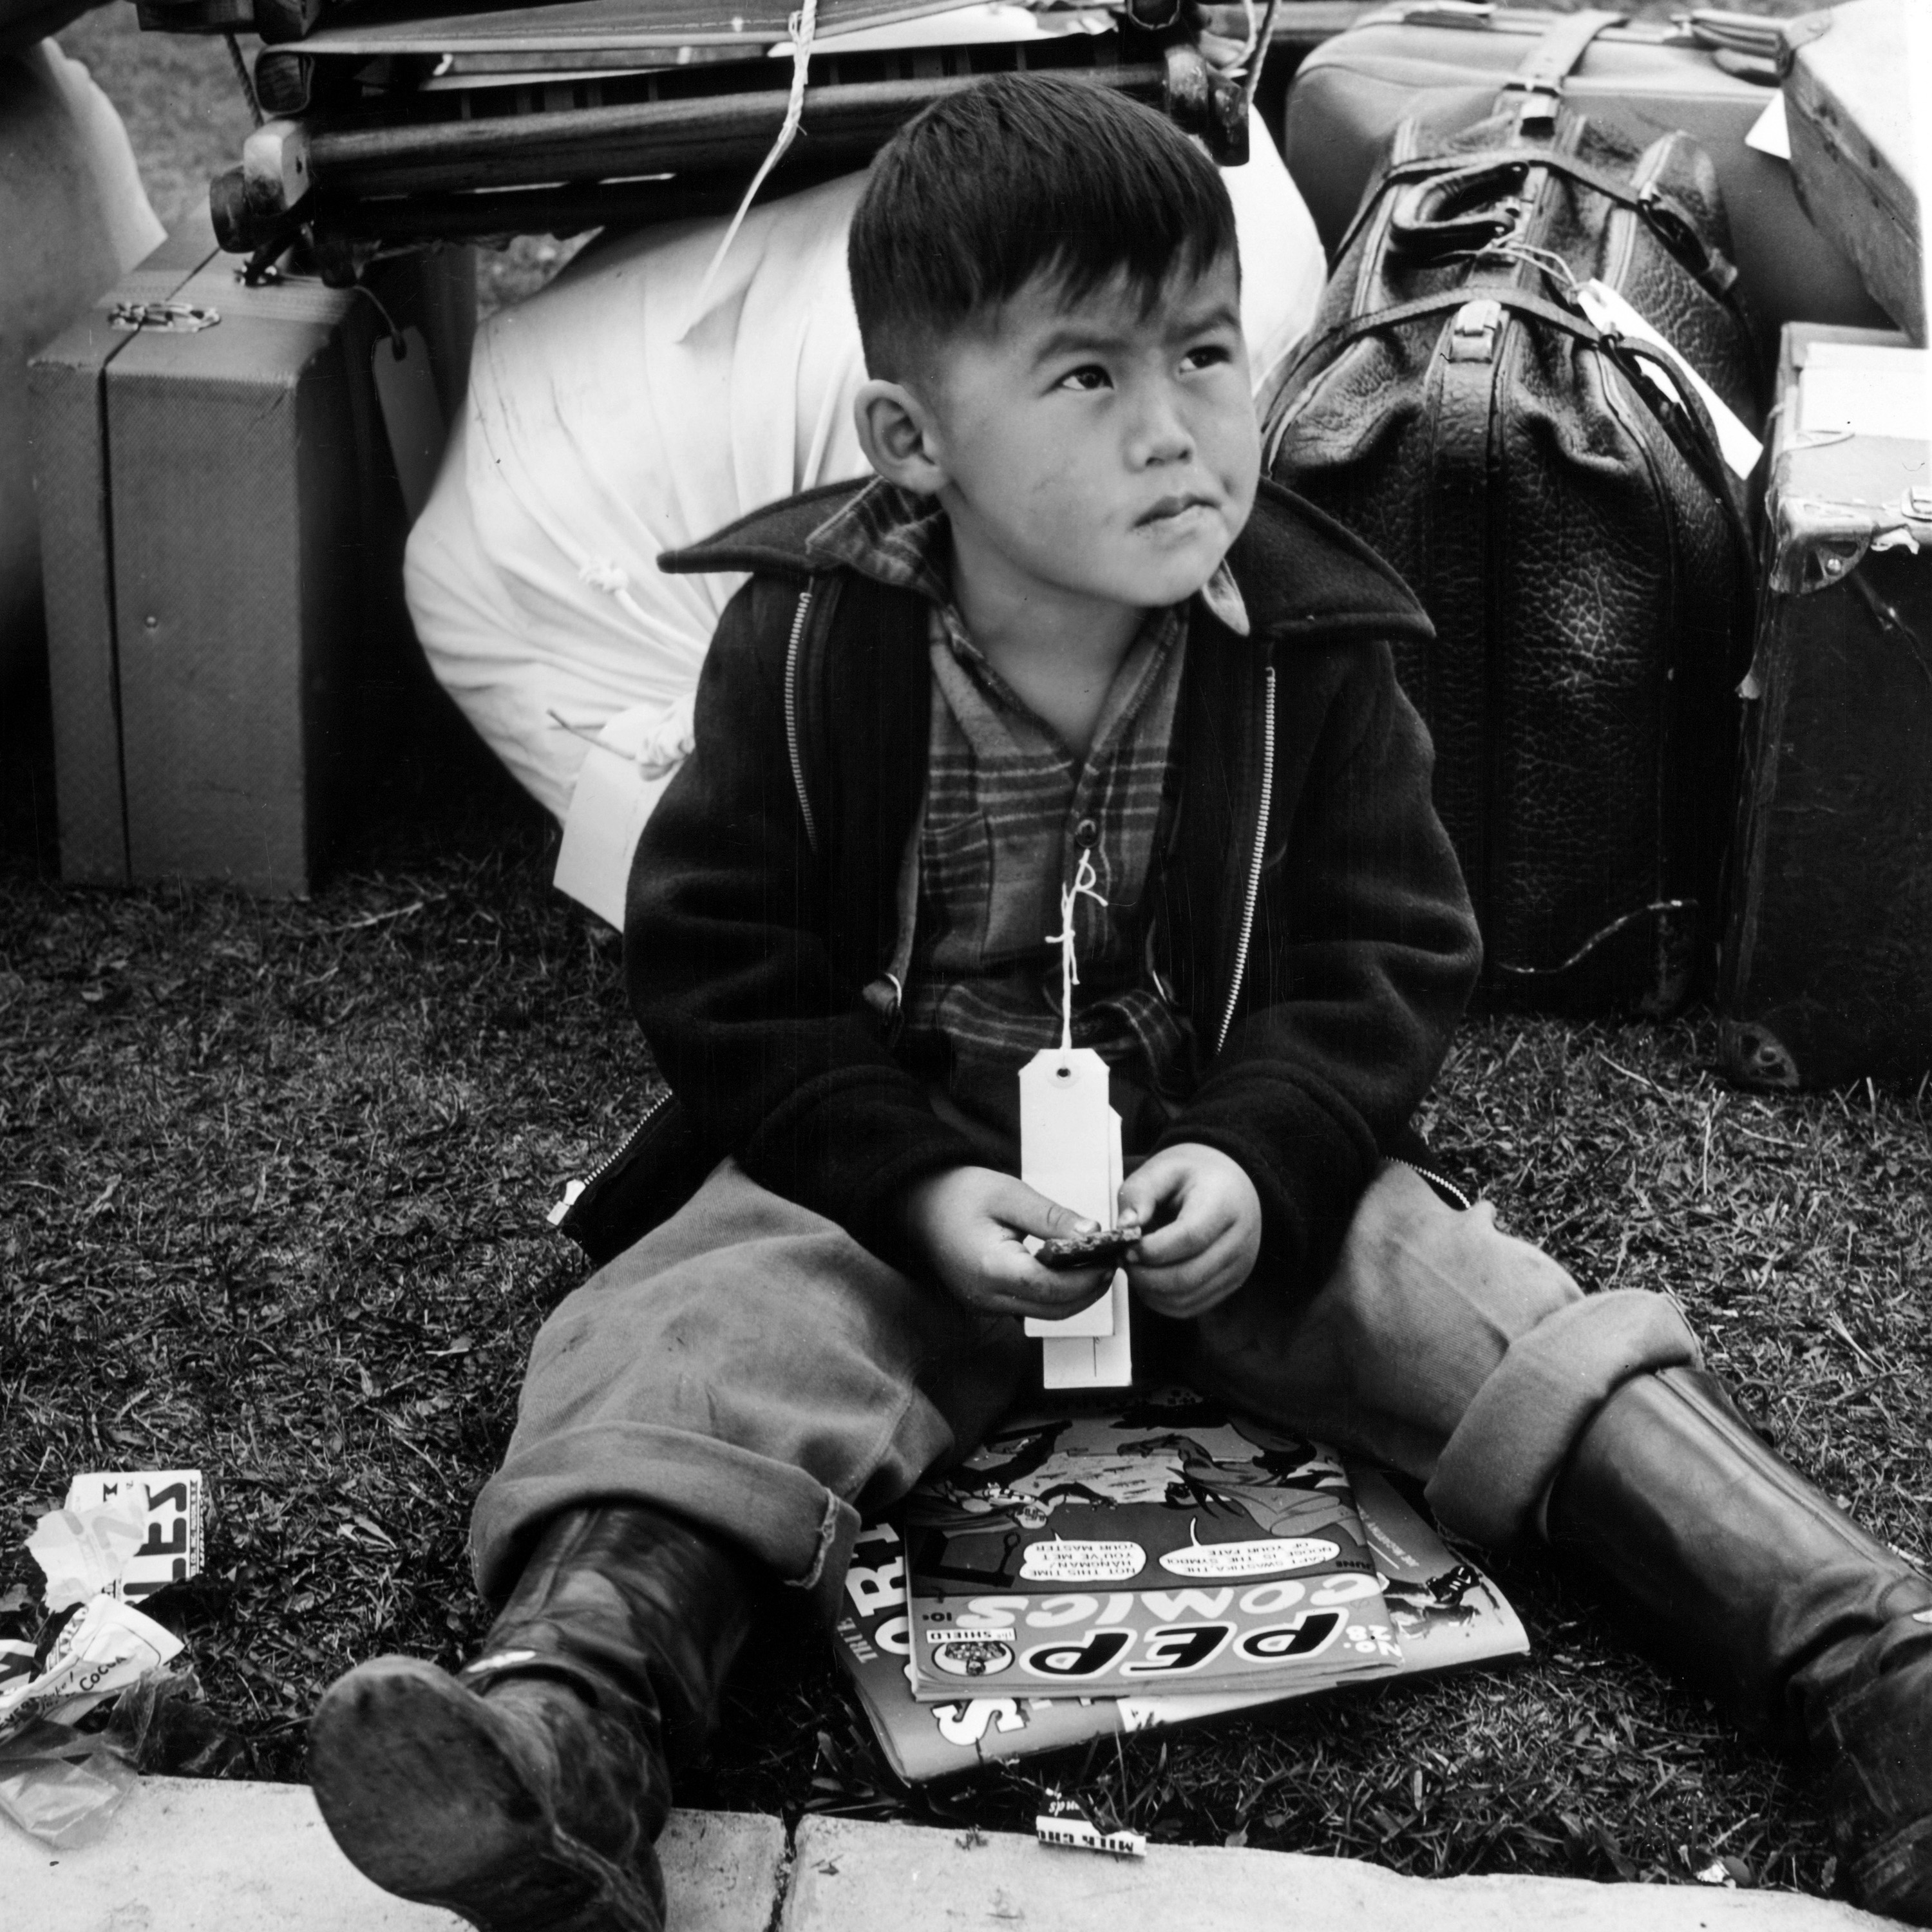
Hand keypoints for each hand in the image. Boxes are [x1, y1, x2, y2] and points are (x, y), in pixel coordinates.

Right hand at [902, 1165, 1116, 1320]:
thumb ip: (1051, 1217)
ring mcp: (985, 1304)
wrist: (919, 1203)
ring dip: (1076, 1295)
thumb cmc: (960, 1193)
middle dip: (1089, 1289)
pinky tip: (1068, 1270)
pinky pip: (1031, 1307)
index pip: (1052, 1287)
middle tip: (1111, 1261)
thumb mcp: (1009, 1193)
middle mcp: (987, 1296)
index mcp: (991, 1268)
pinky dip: (1056, 1294)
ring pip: (1046, 1314)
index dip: (1087, 1277)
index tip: (1110, 1257)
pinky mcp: (987, 1303)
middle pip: (1055, 1309)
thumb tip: (1093, 1233)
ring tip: (1095, 1263)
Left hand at [1117, 1142, 1260, 1318]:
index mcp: (1224, 1203)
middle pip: (1188, 1276)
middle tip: (1124, 1260)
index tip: (1126, 1247)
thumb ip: (1139, 1194)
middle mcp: (1239, 1240)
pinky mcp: (1230, 1284)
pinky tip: (1150, 1279)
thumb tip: (1125, 1228)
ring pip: (1188, 1298)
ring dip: (1151, 1291)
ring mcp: (1238, 1267)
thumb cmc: (1196, 1175)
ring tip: (1135, 1268)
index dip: (1152, 1250)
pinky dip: (1163, 1301)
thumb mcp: (1162, 1168)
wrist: (1231, 1183)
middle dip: (1146, 1275)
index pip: (1190, 1238)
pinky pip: (1192, 1307)